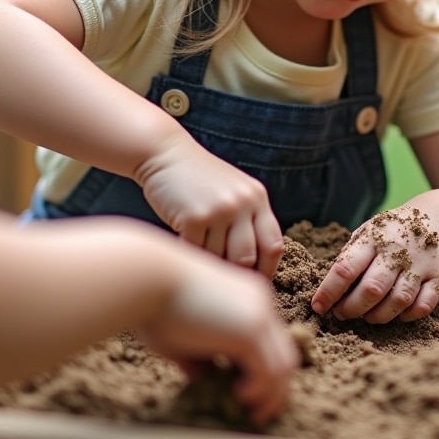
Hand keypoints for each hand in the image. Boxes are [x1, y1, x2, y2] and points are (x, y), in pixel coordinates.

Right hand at [134, 135, 282, 276]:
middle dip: (233, 274)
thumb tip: (253, 269)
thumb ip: (247, 221)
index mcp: (258, 199)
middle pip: (248, 258)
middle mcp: (243, 203)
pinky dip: (188, 255)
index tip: (253, 284)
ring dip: (207, 264)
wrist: (164, 154)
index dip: (266, 271)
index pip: (274, 246)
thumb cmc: (198, 180)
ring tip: (197, 258)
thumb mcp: (234, 192)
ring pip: (219, 258)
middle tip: (220, 281)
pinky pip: (195, 252)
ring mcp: (220, 210)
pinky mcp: (194, 217)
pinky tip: (181, 247)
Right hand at [135, 252, 299, 425]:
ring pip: (283, 365)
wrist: (147, 279)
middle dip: (276, 387)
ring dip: (272, 395)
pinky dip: (261, 390)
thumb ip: (198, 354)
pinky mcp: (249, 331)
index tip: (248, 391)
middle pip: (284, 352)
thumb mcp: (182, 335)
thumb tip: (205, 376)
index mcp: (247, 298)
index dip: (264, 368)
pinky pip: (270, 370)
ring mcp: (259, 316)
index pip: (270, 339)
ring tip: (254, 412)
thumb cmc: (155, 304)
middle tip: (261, 411)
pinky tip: (241, 396)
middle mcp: (260, 304)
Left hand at [309, 206, 438, 322]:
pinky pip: (423, 306)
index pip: (346, 268)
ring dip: (378, 316)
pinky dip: (408, 316)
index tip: (318, 306)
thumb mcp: (368, 232)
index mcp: (373, 238)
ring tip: (367, 316)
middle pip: (372, 289)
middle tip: (342, 313)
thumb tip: (329, 289)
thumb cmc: (392, 231)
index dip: (328, 292)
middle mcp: (397, 252)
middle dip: (351, 308)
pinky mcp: (438, 277)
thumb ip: (351, 256)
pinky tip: (397, 314)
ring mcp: (420, 265)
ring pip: (398, 301)